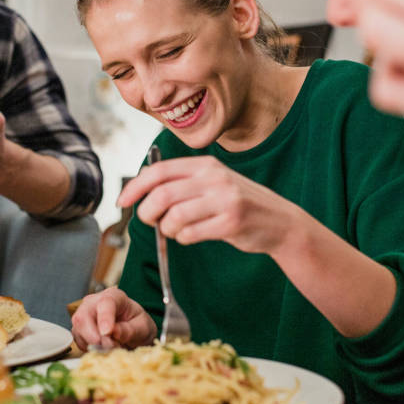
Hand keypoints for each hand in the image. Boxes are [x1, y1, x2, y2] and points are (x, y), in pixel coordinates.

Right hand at [70, 287, 155, 350]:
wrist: (134, 330)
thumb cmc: (139, 325)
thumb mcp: (142, 327)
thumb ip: (129, 330)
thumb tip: (112, 332)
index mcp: (115, 296)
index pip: (105, 303)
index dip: (104, 318)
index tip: (107, 333)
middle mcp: (94, 302)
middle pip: (83, 316)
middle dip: (94, 336)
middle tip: (110, 347)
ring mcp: (85, 315)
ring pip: (78, 331)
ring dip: (94, 345)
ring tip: (113, 347)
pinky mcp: (80, 329)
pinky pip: (79, 341)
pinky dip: (91, 348)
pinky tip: (105, 348)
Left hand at [118, 156, 300, 254]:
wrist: (280, 222)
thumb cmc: (239, 203)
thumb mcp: (213, 182)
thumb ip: (182, 183)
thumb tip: (140, 192)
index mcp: (205, 165)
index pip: (158, 171)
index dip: (134, 187)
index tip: (122, 202)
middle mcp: (214, 178)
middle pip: (162, 195)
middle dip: (147, 212)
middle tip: (150, 221)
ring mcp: (225, 200)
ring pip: (174, 216)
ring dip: (167, 229)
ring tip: (175, 231)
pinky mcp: (231, 223)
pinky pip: (191, 234)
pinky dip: (183, 239)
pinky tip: (192, 236)